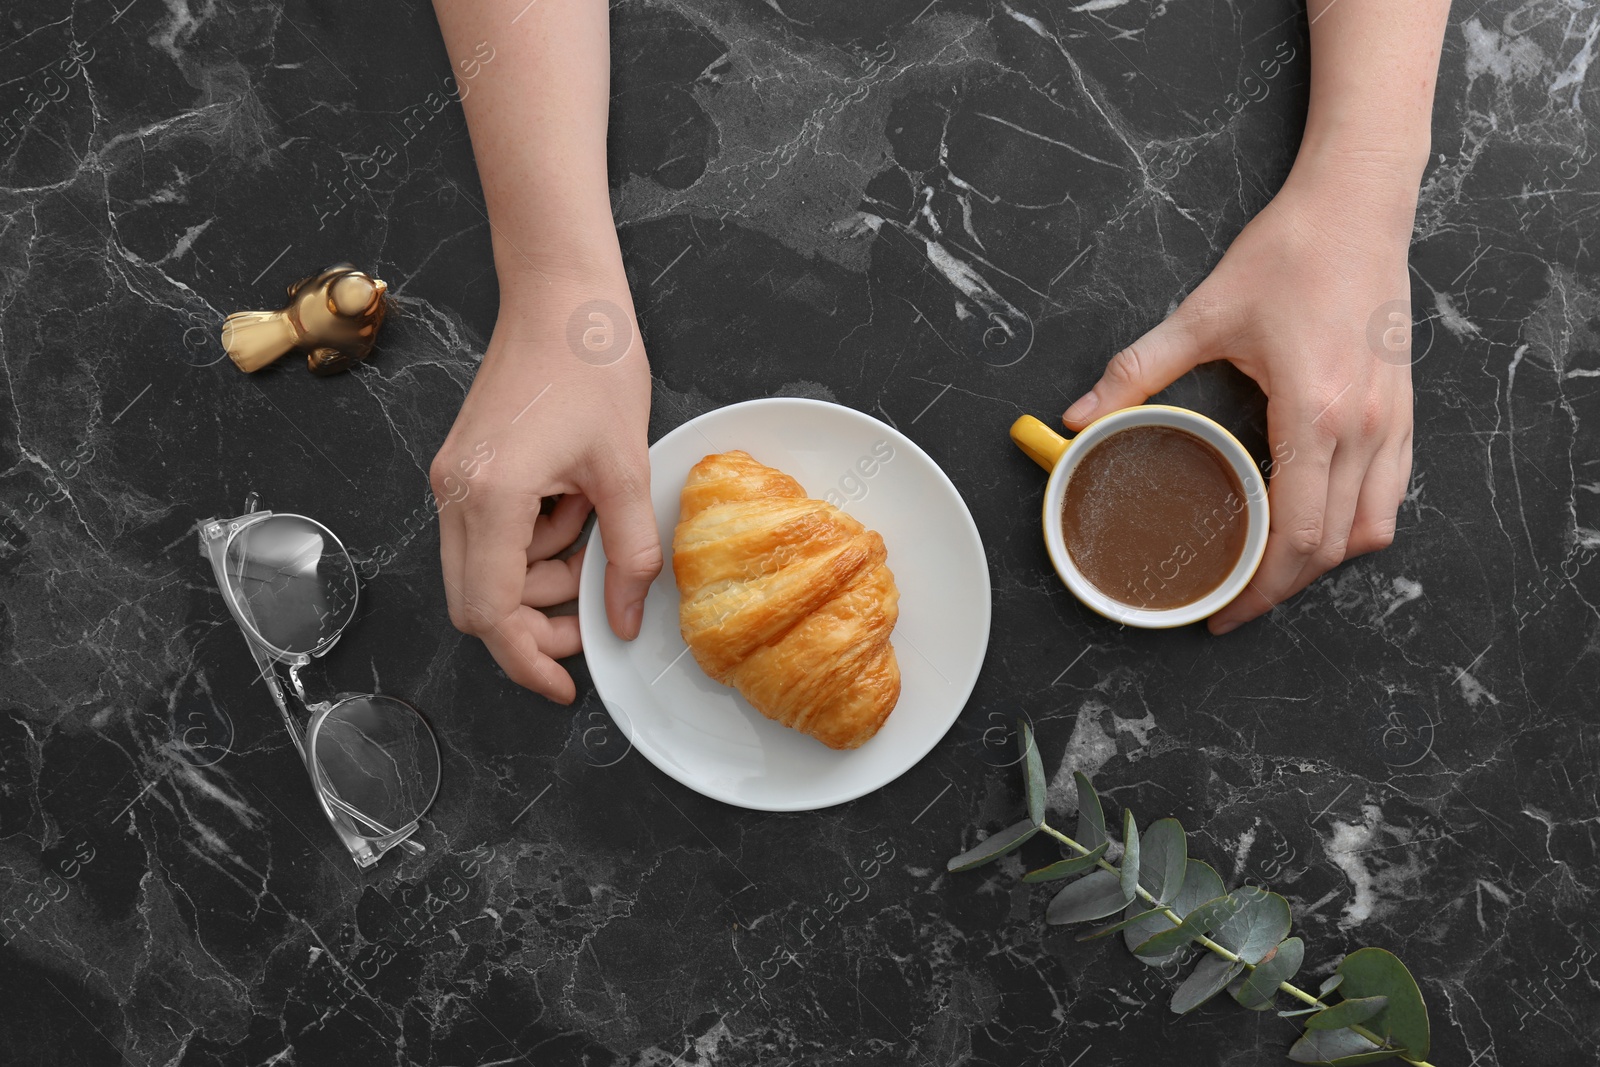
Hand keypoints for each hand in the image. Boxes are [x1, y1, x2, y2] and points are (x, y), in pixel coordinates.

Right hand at [430, 273, 659, 701]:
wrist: (562, 297)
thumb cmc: (592, 366)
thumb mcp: (626, 472)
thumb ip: (627, 555)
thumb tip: (623, 623)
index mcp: (489, 497)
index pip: (490, 613)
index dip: (527, 659)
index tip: (565, 684)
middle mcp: (455, 493)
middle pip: (476, 602)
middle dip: (534, 623)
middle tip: (593, 612)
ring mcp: (454, 480)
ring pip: (485, 571)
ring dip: (539, 577)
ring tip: (592, 534)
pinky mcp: (465, 468)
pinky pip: (491, 535)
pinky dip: (533, 543)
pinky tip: (574, 507)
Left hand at [1062, 165, 1417, 634]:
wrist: (1357, 204)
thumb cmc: (1289, 254)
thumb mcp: (1203, 315)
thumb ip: (1137, 371)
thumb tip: (1077, 417)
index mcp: (1315, 412)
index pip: (1294, 535)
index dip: (1260, 589)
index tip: (1224, 609)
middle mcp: (1364, 427)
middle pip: (1332, 547)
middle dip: (1283, 588)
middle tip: (1236, 601)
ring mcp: (1394, 420)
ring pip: (1371, 529)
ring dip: (1324, 561)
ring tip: (1273, 570)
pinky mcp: (1406, 409)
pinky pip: (1392, 494)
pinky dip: (1356, 525)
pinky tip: (1317, 522)